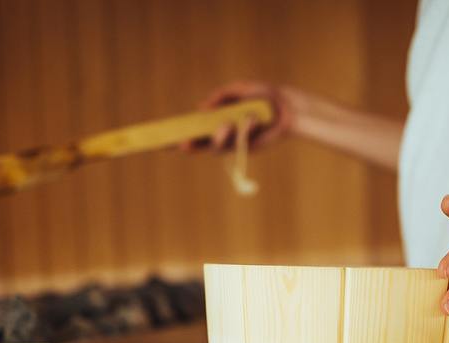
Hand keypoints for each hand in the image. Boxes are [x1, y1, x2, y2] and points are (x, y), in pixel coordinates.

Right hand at [181, 81, 300, 152]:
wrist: (286, 104)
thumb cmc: (261, 95)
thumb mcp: (238, 89)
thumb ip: (219, 96)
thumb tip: (200, 109)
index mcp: (215, 119)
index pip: (192, 129)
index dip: (177, 134)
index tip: (162, 139)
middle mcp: (221, 133)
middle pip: (199, 144)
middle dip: (191, 145)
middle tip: (184, 143)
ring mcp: (233, 143)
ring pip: (218, 147)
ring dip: (220, 136)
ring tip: (227, 125)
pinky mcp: (248, 148)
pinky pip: (239, 143)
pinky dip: (245, 129)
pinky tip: (253, 119)